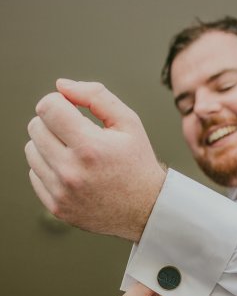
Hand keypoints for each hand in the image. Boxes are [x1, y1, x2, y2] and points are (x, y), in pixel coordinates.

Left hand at [25, 79, 165, 240]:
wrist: (146, 210)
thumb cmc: (137, 163)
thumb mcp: (129, 122)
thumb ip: (96, 96)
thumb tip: (61, 85)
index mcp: (90, 147)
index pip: (48, 107)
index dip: (59, 102)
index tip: (72, 109)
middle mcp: (72, 172)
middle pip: (35, 127)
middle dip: (53, 122)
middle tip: (75, 131)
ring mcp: (62, 193)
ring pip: (31, 150)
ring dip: (48, 145)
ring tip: (74, 152)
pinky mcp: (56, 207)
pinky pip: (34, 174)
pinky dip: (49, 168)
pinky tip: (72, 171)